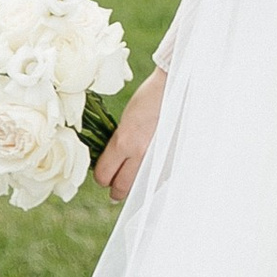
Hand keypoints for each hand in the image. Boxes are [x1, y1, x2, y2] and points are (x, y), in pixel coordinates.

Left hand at [94, 65, 167, 202]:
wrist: (176, 87)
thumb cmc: (149, 98)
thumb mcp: (126, 121)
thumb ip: (119, 143)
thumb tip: (113, 162)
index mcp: (124, 141)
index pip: (103, 175)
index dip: (101, 176)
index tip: (104, 173)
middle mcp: (141, 154)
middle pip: (120, 189)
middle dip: (115, 188)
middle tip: (115, 184)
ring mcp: (159, 159)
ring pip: (140, 188)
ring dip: (135, 185)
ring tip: (135, 177)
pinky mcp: (174, 159)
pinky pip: (159, 180)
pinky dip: (153, 179)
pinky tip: (153, 170)